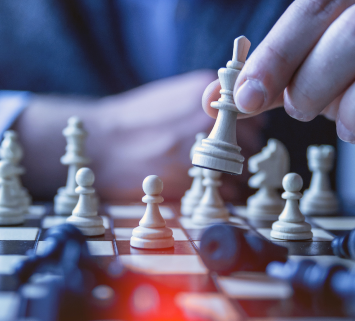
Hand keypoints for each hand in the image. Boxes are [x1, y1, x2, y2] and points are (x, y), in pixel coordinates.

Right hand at [13, 70, 264, 201]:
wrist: (101, 145)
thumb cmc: (132, 122)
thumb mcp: (171, 96)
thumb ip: (204, 103)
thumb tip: (233, 117)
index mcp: (205, 92)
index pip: (253, 113)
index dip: (245, 129)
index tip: (234, 138)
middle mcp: (209, 118)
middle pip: (251, 142)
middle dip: (239, 153)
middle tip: (218, 161)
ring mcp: (202, 148)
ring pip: (241, 169)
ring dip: (232, 176)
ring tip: (207, 176)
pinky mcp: (192, 179)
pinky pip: (227, 192)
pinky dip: (222, 195)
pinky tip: (201, 188)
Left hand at [202, 0, 354, 143]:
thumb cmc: (352, 64)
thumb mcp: (305, 62)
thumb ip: (266, 78)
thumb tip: (212, 98)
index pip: (310, 11)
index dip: (275, 57)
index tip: (247, 98)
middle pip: (353, 32)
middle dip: (313, 85)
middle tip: (301, 108)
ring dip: (349, 106)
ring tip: (343, 118)